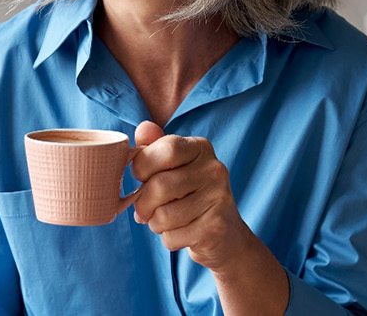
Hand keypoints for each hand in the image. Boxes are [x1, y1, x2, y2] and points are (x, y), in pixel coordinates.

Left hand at [130, 121, 256, 271]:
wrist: (225, 235)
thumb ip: (155, 147)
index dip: (142, 166)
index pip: (165, 149)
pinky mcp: (216, 228)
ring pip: (163, 216)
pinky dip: (168, 239)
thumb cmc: (189, 196)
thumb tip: (143, 127)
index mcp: (201, 148)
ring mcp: (219, 198)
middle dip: (143, 204)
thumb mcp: (173, 167)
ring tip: (164, 221)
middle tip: (144, 210)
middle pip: (160, 185)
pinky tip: (181, 233)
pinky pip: (172, 237)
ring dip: (155, 224)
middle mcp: (214, 169)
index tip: (141, 177)